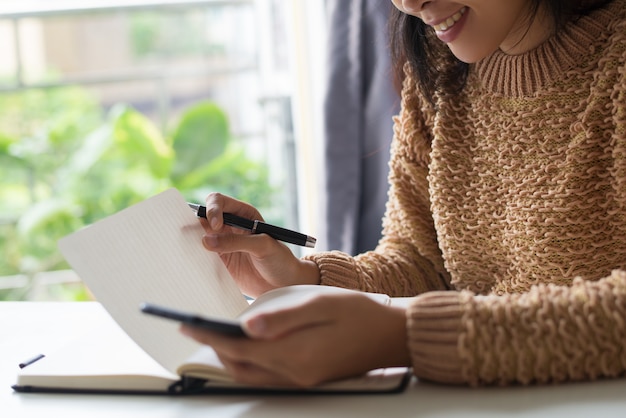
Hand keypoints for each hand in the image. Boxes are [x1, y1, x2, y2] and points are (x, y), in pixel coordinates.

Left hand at [180, 292, 409, 386]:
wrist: (393, 334)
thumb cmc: (360, 313)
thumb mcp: (321, 304)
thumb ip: (282, 317)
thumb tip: (246, 326)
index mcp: (297, 354)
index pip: (240, 349)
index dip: (209, 336)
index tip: (185, 323)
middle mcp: (296, 374)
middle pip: (241, 367)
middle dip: (214, 349)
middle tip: (193, 328)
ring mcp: (303, 380)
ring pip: (252, 375)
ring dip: (229, 358)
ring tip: (214, 335)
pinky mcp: (308, 378)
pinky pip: (268, 377)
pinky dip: (249, 363)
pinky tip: (246, 346)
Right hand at [200, 193, 319, 296]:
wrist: (283, 284)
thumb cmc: (280, 259)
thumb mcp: (263, 246)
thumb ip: (236, 242)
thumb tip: (206, 241)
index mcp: (242, 214)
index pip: (219, 202)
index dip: (213, 210)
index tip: (216, 226)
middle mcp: (229, 226)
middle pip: (203, 217)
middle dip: (194, 222)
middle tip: (189, 234)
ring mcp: (222, 244)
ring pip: (198, 236)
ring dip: (191, 240)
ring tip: (187, 248)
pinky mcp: (218, 262)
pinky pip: (200, 256)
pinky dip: (194, 257)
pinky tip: (192, 262)